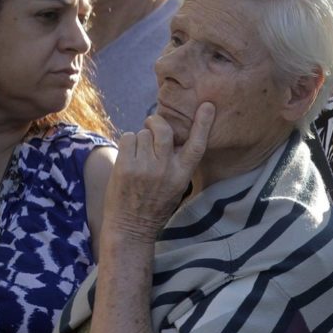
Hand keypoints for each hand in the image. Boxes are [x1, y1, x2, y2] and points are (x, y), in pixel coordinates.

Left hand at [102, 103, 214, 239]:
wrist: (131, 227)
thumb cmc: (155, 205)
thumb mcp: (177, 185)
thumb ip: (177, 162)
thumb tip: (170, 135)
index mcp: (183, 174)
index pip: (197, 144)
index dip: (203, 123)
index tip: (207, 105)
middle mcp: (166, 169)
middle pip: (163, 130)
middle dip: (155, 122)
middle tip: (151, 124)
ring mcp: (145, 168)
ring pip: (143, 133)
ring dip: (139, 139)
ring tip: (139, 155)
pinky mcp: (125, 167)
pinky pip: (127, 138)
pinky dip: (127, 143)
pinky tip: (128, 157)